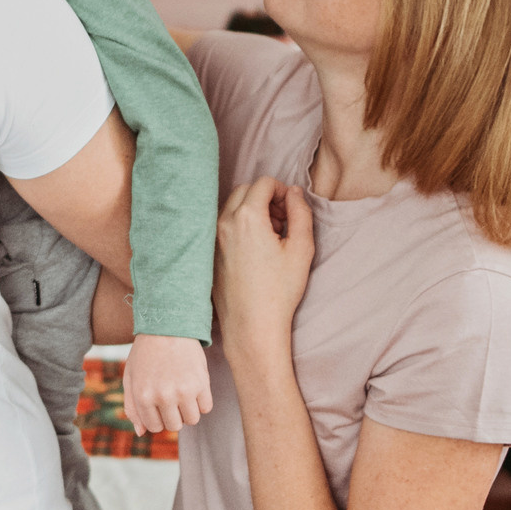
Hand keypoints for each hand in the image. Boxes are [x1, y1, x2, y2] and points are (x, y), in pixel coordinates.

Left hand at [122, 333, 212, 435]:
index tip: (159, 403)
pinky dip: (202, 401)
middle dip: (173, 414)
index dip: (158, 417)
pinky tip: (194, 386)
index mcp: (143, 396)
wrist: (168, 326)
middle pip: (175, 426)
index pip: (155, 427)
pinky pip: (206, 408)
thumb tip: (140, 432)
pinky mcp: (201, 383)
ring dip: (188, 409)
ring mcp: (183, 391)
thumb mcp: (131, 378)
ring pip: (192, 420)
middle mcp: (163, 397)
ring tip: (183, 391)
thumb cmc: (146, 353)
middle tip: (172, 395)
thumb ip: (132, 407)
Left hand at [215, 178, 313, 364]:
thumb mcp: (301, 248)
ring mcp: (212, 238)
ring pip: (232, 207)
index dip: (282, 191)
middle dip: (266, 198)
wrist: (252, 326)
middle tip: (283, 223)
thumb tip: (293, 192)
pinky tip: (255, 251)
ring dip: (252, 211)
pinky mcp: (209, 253)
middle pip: (245, 191)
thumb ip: (301, 212)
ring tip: (271, 238)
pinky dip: (239, 226)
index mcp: (247, 217)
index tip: (292, 210)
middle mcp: (223, 223)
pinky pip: (223, 226)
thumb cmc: (279, 290)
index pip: (263, 183)